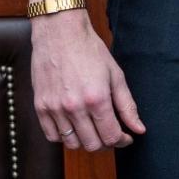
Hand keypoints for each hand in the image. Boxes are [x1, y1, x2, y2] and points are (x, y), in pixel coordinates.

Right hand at [30, 8, 144, 151]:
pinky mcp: (40, 107)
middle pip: (92, 145)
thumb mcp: (115, 75)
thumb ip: (127, 105)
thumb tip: (139, 130)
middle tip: (111, 132)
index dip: (122, 141)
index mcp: (97, 99)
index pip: (111, 137)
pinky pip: (52, 136)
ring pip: (72, 144)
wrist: (60, 33)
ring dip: (85, 141)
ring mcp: (54, 108)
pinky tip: (74, 125)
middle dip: (106, 143)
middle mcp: (74, 107)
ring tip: (92, 128)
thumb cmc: (90, 50)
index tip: (126, 137)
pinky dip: (64, 137)